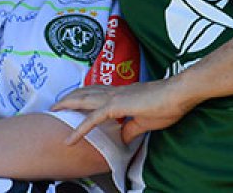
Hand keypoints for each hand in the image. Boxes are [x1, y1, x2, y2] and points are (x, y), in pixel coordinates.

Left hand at [51, 79, 193, 144]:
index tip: (74, 101)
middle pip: (85, 92)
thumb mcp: (145, 121)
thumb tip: (122, 138)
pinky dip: (79, 129)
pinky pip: (92, 119)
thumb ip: (131, 129)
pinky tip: (70, 139)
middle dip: (69, 97)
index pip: (97, 93)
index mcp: (122, 94)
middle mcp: (115, 92)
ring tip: (54, 111)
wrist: (177, 94)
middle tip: (55, 104)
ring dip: (67, 105)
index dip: (84, 96)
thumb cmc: (166, 104)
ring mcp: (114, 97)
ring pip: (83, 100)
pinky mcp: (116, 106)